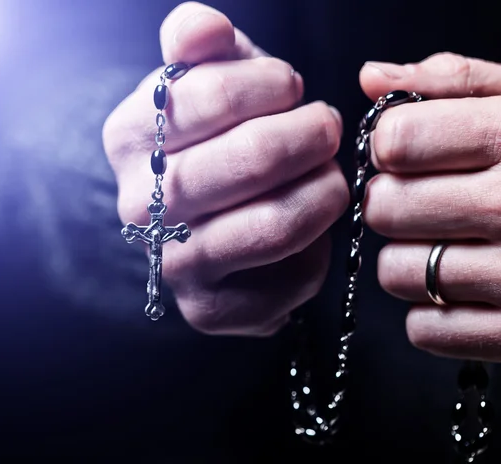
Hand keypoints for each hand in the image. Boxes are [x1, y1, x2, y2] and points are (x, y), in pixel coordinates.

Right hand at [103, 2, 346, 335]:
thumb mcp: (208, 75)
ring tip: (330, 176)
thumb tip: (201, 29)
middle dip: (303, 138)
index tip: (290, 86)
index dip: (264, 86)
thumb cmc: (219, 135)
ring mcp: (172, 263)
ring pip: (268, 227)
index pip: (203, 98)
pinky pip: (283, 283)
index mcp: (127, 138)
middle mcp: (138, 206)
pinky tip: (309, 228)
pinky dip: (315, 252)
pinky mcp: (208, 310)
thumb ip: (199, 40)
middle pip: (240, 164)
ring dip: (320, 194)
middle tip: (327, 127)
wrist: (216, 214)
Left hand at [360, 52, 500, 360]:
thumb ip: (453, 83)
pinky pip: (425, 329)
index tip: (408, 149)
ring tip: (447, 243)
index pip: (396, 140)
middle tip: (425, 199)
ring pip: (395, 272)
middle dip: (393, 200)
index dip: (391, 144)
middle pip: (384, 208)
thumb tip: (370, 76)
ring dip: (408, 258)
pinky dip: (431, 313)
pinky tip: (463, 287)